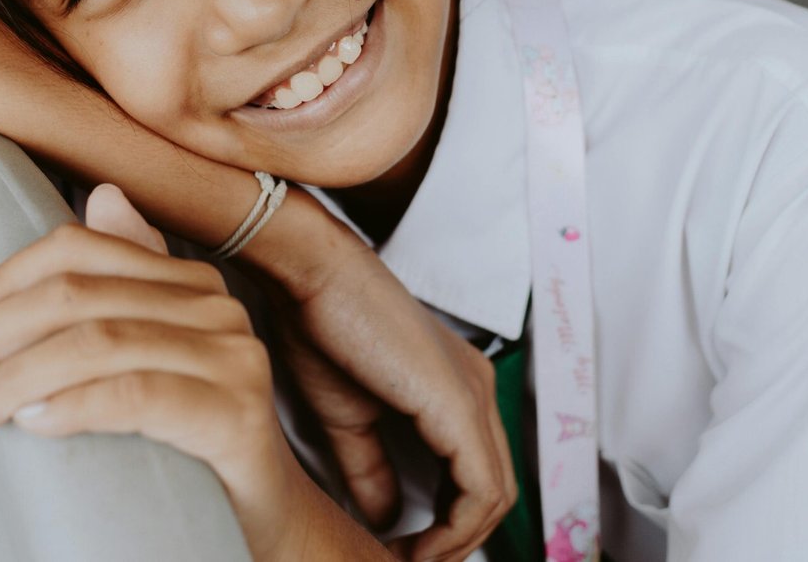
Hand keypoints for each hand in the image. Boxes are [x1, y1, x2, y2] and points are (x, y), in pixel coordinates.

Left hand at [0, 185, 379, 559]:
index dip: (4, 279)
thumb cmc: (189, 435)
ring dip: (17, 376)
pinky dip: (72, 405)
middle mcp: (215, 304)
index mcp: (186, 280)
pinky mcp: (236, 414)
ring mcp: (232, 357)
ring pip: (100, 342)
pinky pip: (135, 395)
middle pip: (79, 294)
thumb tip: (104, 197)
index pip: (78, 249)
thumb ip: (124, 283)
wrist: (264, 512)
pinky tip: (31, 422)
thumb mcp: (149, 353)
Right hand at [250, 202, 516, 561]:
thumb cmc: (323, 325)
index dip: (447, 526)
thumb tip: (385, 517)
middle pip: (494, 491)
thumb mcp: (347, 416)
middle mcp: (478, 389)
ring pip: (494, 496)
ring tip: (411, 561)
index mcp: (456, 388)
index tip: (403, 551)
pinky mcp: (459, 405)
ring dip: (456, 542)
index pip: (475, 474)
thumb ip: (371, 468)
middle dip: (456, 541)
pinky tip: (418, 545)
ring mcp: (474, 395)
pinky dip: (455, 529)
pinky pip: (480, 489)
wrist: (312, 274)